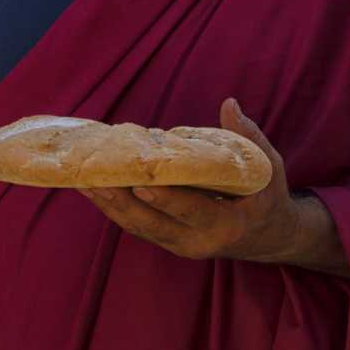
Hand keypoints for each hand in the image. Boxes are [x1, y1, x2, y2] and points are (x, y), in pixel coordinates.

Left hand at [77, 98, 315, 264]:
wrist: (268, 236)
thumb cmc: (267, 196)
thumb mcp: (268, 167)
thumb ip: (248, 137)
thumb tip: (229, 104)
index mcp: (227, 225)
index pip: (192, 211)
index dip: (167, 198)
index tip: (142, 182)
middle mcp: (198, 242)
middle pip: (153, 223)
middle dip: (122, 201)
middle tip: (94, 179)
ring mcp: (179, 244)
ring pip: (138, 226)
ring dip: (109, 204)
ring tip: (81, 181)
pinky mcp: (166, 240)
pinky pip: (136, 225)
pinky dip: (114, 207)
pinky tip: (93, 188)